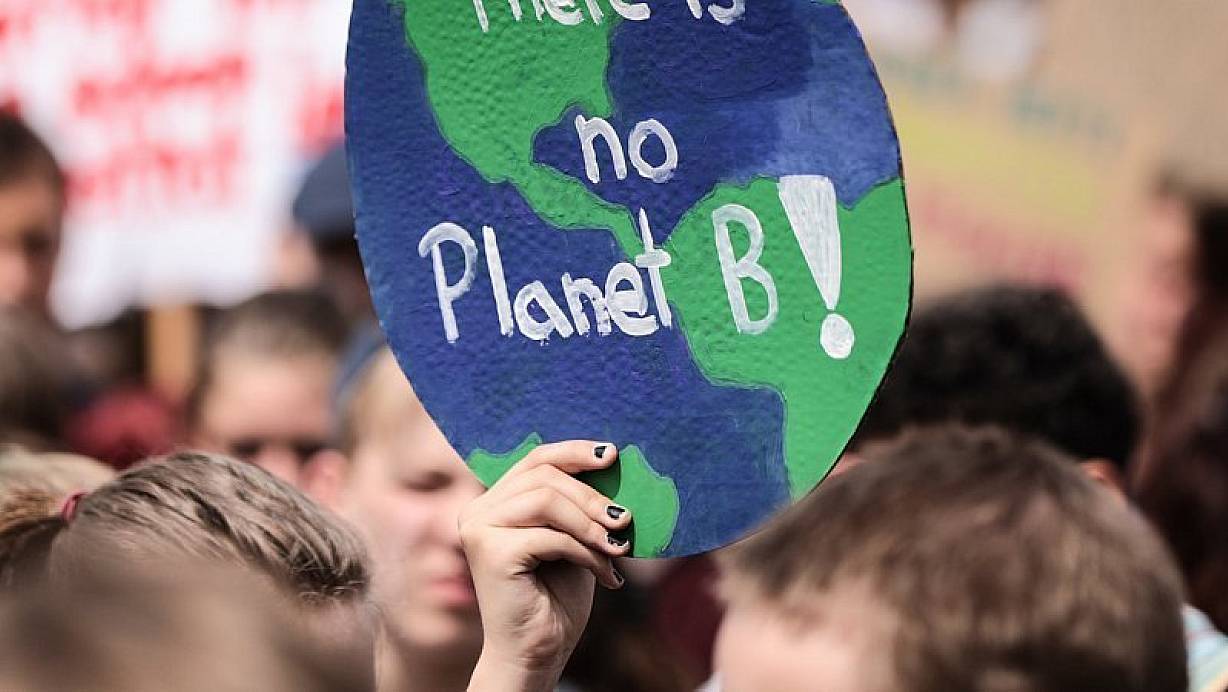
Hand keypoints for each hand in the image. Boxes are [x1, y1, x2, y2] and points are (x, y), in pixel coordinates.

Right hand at [462, 441, 632, 691]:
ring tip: (619, 548)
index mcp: (495, 501)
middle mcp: (478, 510)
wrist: (539, 652)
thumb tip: (609, 458)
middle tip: (624, 520)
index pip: (536, 458)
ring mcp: (479, 529)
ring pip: (546, 500)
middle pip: (544, 475)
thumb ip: (577, 502)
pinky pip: (551, 536)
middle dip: (592, 496)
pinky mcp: (491, 552)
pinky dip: (586, 552)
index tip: (613, 456)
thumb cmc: (557, 597)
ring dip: (591, 524)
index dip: (575, 452)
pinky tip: (606, 574)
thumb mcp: (573, 536)